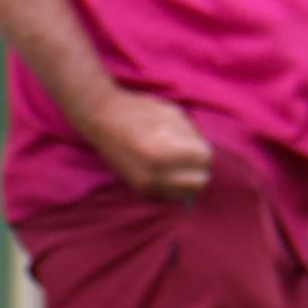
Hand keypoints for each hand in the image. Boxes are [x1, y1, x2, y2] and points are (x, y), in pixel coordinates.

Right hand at [84, 95, 212, 201]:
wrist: (103, 120)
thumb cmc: (139, 112)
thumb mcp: (173, 115)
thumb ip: (191, 136)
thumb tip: (204, 156)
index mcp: (164, 149)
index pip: (204, 159)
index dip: (203, 150)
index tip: (194, 144)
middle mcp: (155, 172)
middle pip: (198, 181)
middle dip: (199, 169)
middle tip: (190, 158)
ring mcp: (146, 183)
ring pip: (185, 193)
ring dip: (187, 180)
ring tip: (179, 166)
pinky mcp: (139, 189)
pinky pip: (169, 195)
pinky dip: (174, 186)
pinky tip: (167, 172)